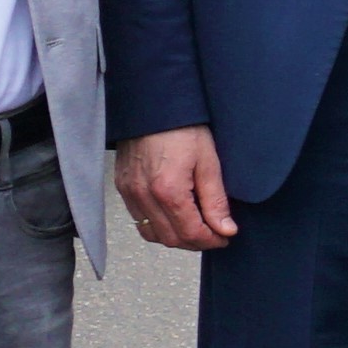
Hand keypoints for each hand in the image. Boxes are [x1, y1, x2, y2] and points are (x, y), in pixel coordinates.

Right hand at [110, 126, 237, 251]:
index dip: (211, 240)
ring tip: (196, 227)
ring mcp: (129, 192)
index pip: (190, 233)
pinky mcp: (122, 186)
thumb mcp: (209, 162)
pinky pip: (138, 218)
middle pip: (171, 239)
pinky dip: (157, 225)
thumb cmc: (183, 128)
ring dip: (175, 237)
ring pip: (152, 233)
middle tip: (215, 234)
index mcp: (168, 191)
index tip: (225, 237)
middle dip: (196, 242)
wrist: (153, 105)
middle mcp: (143, 196)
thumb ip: (216, 201)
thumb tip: (225, 230)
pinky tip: (174, 216)